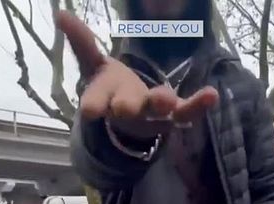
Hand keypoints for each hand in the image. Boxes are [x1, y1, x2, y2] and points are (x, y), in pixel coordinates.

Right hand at [55, 12, 218, 136]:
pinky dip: (199, 105)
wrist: (133, 120)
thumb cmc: (111, 89)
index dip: (94, 105)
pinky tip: (212, 94)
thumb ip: (82, 43)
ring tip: (166, 100)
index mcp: (104, 98)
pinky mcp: (175, 115)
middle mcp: (128, 109)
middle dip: (128, 106)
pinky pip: (188, 112)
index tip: (90, 110)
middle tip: (126, 108)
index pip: (96, 101)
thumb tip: (60, 15)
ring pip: (157, 111)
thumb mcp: (94, 67)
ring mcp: (153, 114)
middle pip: (128, 108)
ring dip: (161, 104)